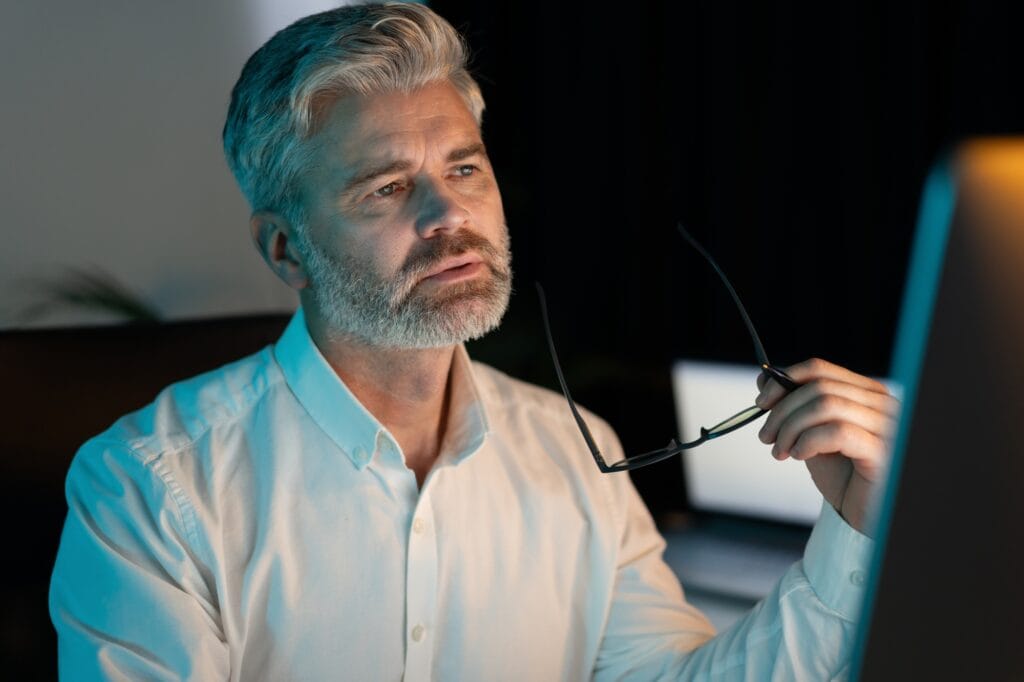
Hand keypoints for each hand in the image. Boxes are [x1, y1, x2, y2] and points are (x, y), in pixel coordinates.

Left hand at [755, 358, 900, 535]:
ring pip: (826, 405)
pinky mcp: (883, 452)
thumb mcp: (811, 434)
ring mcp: (887, 426)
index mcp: (866, 394)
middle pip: (818, 387)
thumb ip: (794, 406)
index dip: (784, 381)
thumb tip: (765, 379)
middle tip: (766, 436)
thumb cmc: (842, 475)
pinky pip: (838, 432)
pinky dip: (809, 441)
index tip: (761, 402)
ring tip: (780, 451)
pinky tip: (800, 455)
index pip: (820, 370)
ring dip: (791, 428)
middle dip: (782, 411)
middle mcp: (882, 404)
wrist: (861, 513)